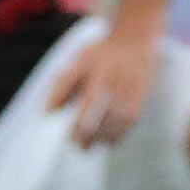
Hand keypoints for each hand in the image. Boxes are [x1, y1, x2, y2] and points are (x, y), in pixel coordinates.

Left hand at [45, 27, 161, 147]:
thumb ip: (62, 85)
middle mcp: (120, 82)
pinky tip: (107, 142)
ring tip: (89, 147)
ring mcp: (134, 91)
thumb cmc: (101, 54)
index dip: (81, 122)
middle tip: (77, 147)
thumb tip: (47, 112)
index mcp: (101, 71)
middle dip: (92, 134)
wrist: (135, 42)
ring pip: (120, 121)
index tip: (69, 137)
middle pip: (107, 115)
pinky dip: (119, 135)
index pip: (91, 101)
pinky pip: (131, 122)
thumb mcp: (78, 61)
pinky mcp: (142, 99)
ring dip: (105, 138)